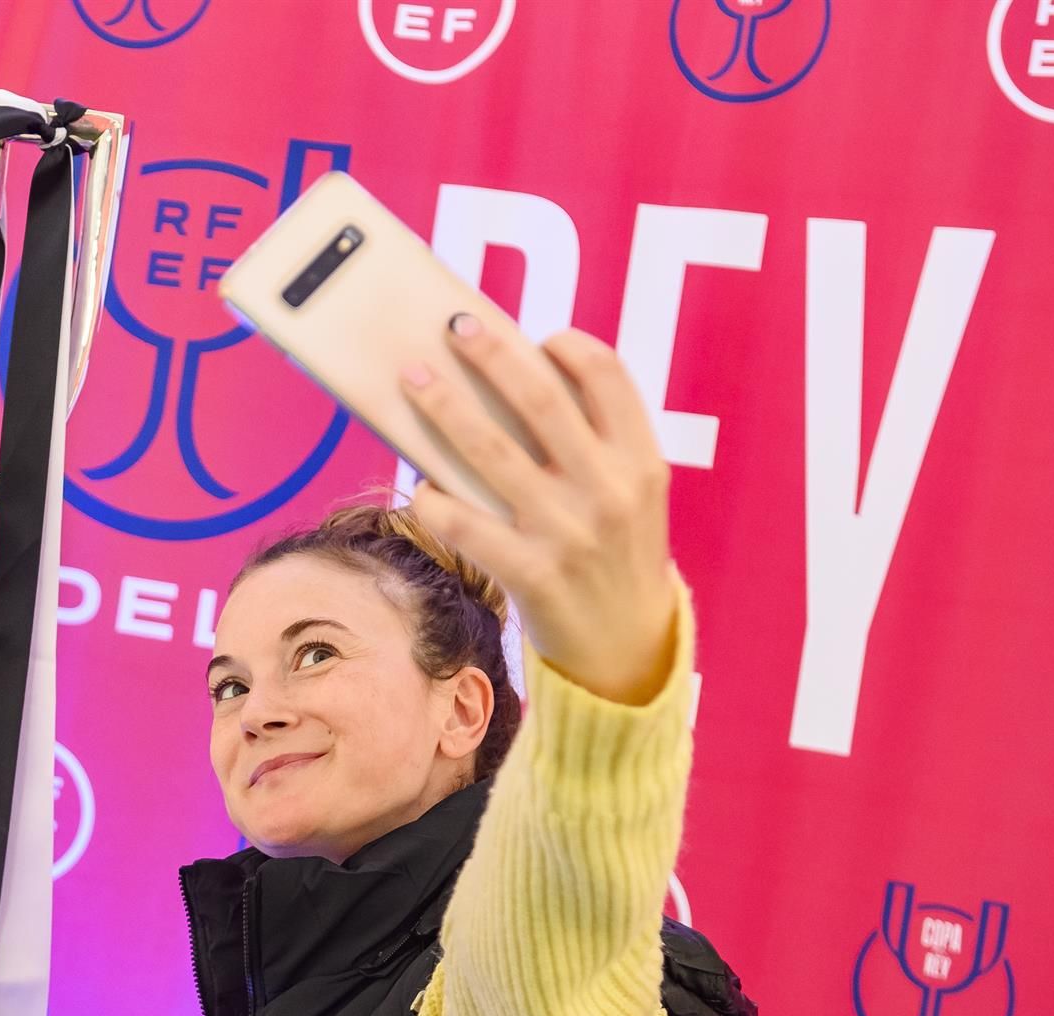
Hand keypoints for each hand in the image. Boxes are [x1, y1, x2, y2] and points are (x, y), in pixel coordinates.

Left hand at [401, 315, 677, 705]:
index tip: (536, 336)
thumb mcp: (628, 498)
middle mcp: (609, 489)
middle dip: (491, 354)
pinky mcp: (532, 573)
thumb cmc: (615, 559)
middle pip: (539, 399)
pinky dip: (435, 500)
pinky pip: (467, 524)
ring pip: (490, 451)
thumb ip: (590, 447)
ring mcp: (569, 531)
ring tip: (412, 379)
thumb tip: (510, 386)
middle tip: (454, 327)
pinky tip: (418, 486)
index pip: (608, 377)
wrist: (628, 650)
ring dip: (444, 407)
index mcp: (641, 461)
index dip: (569, 346)